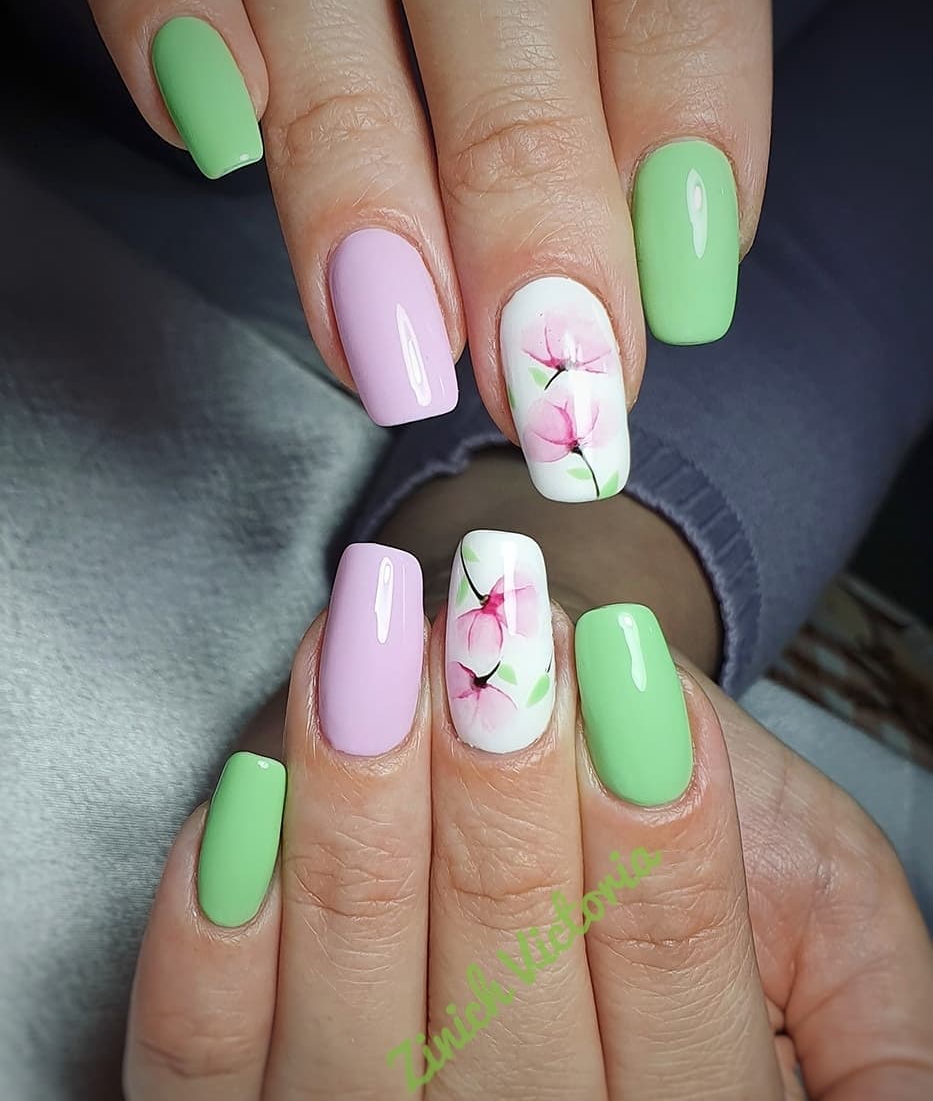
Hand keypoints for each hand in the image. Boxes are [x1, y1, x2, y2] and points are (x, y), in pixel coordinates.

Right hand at [72, 0, 770, 497]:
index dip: (685, 158)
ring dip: (361, 211)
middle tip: (546, 401)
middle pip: (507, 66)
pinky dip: (170, 28)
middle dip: (531, 251)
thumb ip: (656, 34)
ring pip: (329, 39)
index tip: (677, 320)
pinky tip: (212, 145)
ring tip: (397, 360)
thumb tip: (676, 237)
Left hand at [123, 536, 932, 1098]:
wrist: (570, 790)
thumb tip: (879, 1066)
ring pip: (352, 1018)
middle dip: (500, 794)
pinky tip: (253, 790)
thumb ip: (868, 1006)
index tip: (621, 666)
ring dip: (361, 813)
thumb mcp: (827, 922)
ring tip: (373, 645)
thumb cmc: (688, 832)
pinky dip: (218, 928)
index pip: (672, 977)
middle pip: (507, 993)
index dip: (653, 826)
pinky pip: (204, 1052)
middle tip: (490, 626)